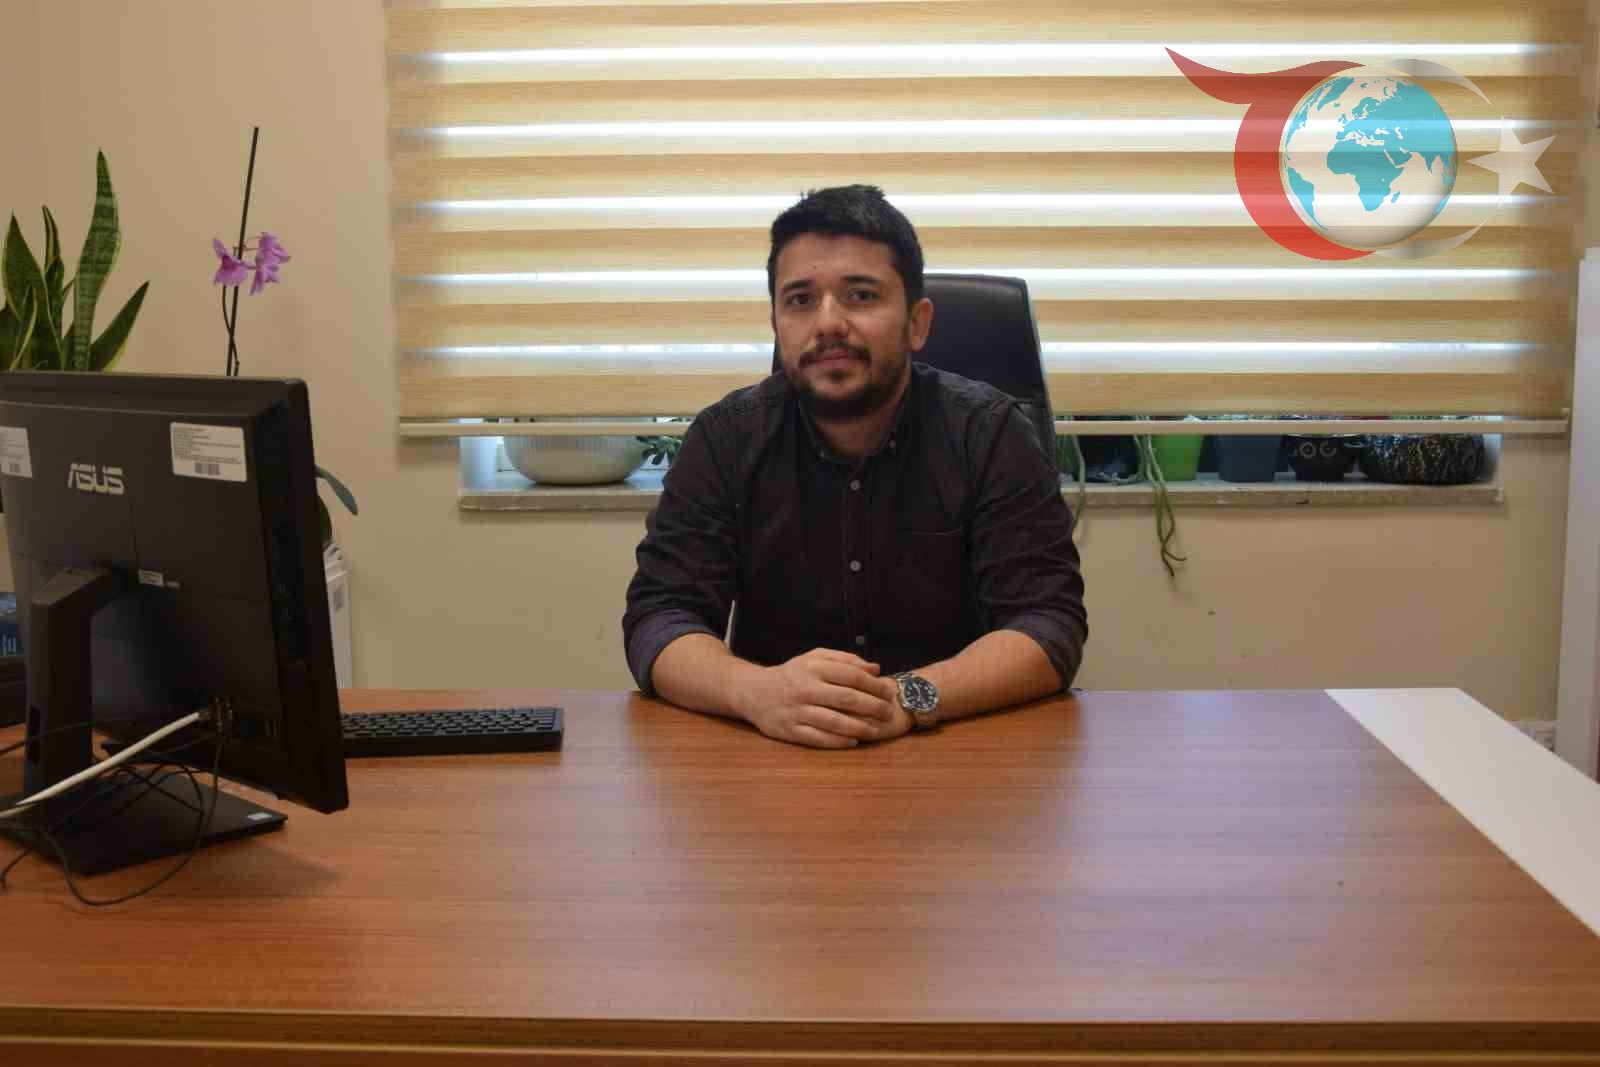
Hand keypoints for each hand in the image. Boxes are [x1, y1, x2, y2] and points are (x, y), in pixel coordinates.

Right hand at [731, 648, 898, 748]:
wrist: (754, 692)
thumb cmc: (792, 674)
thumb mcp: (813, 658)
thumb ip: (844, 660)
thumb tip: (875, 669)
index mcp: (812, 667)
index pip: (851, 675)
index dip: (873, 685)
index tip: (887, 692)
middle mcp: (805, 688)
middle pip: (847, 698)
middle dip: (872, 706)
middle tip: (888, 712)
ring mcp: (796, 711)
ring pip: (834, 721)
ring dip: (859, 727)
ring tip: (876, 729)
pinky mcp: (789, 730)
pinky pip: (818, 738)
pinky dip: (838, 741)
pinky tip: (854, 741)